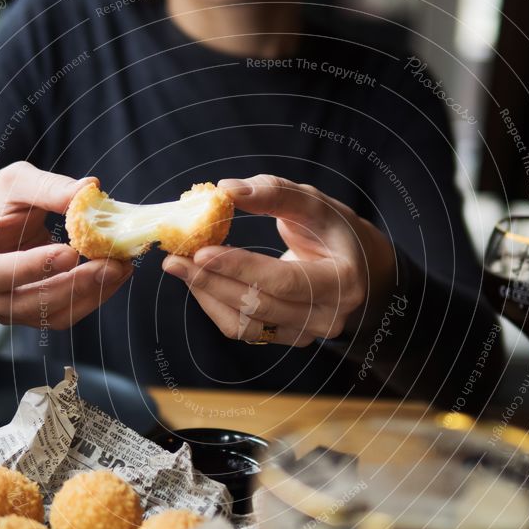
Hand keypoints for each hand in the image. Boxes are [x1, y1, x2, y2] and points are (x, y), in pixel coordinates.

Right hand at [0, 161, 132, 328]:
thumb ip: (48, 188)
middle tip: (113, 264)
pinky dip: (93, 295)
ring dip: (92, 293)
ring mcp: (6, 310)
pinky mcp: (32, 314)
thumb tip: (90, 189)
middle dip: (75, 285)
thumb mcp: (13, 184)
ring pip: (52, 314)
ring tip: (122, 267)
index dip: (31, 267)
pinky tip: (114, 274)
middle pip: (27, 303)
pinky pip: (65, 313)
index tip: (69, 252)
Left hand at [162, 174, 394, 345]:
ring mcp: (306, 334)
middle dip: (212, 280)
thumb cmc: (331, 230)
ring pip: (245, 324)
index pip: (285, 281)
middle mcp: (327, 317)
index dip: (240, 267)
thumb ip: (273, 193)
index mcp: (342, 282)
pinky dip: (214, 305)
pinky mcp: (285, 338)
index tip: (201, 250)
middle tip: (175, 257)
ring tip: (180, 266)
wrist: (352, 265)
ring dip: (207, 294)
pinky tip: (198, 281)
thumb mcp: (312, 203)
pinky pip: (242, 330)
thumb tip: (226, 189)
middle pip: (259, 306)